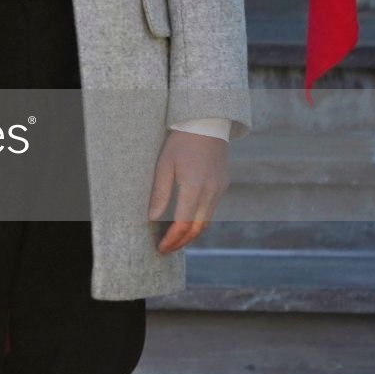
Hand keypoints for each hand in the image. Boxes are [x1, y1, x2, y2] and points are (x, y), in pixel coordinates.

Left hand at [149, 129, 229, 252]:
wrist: (207, 123)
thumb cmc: (181, 142)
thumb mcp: (164, 164)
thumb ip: (160, 193)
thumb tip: (152, 218)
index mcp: (194, 187)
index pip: (182, 224)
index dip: (171, 239)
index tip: (160, 248)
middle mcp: (211, 192)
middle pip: (197, 228)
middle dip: (181, 242)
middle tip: (166, 250)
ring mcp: (219, 189)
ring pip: (206, 221)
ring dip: (190, 234)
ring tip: (174, 240)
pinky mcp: (223, 185)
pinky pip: (211, 210)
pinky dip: (198, 221)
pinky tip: (186, 223)